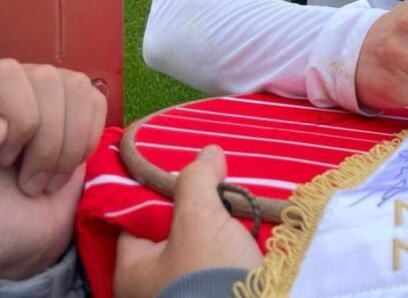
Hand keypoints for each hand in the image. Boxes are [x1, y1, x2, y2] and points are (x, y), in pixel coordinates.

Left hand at [0, 59, 106, 279]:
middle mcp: (18, 85)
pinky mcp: (81, 111)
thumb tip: (4, 125)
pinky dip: (89, 138)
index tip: (6, 161)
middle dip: (45, 140)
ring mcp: (50, 95)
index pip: (9, 75)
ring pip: (76, 87)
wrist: (17, 236)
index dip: (18, 119)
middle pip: (48, 80)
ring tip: (50, 180)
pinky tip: (69, 165)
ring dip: (69, 143)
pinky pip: (97, 102)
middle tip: (30, 182)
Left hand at [114, 145, 262, 297]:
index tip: (186, 171)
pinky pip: (217, 268)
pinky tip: (248, 233)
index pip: (136, 218)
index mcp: (132, 272)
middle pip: (171, 232)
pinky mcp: (214, 296)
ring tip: (237, 204)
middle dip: (195, 209)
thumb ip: (196, 179)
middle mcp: (151, 289)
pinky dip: (230, 250)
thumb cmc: (207, 277)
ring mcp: (182, 295)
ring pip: (198, 250)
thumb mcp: (198, 218)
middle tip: (217, 184)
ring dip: (217, 230)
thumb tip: (209, 153)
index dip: (160, 190)